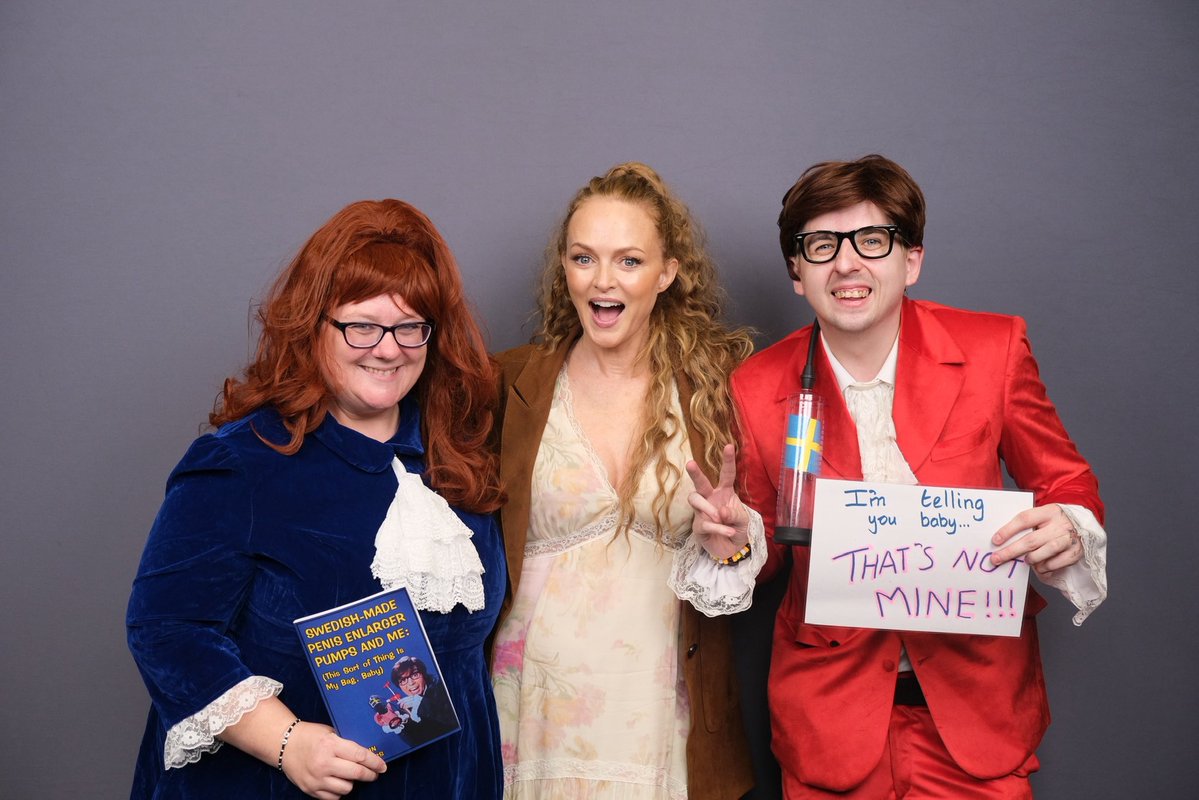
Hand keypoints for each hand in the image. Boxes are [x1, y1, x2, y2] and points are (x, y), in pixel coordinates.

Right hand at [281, 722, 386, 799]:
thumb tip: (367, 756)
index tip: (383, 766)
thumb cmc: (310, 736)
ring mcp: (317, 778)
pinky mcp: (310, 790)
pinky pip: (333, 797)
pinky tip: (337, 782)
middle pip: (356, 773)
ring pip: (346, 788)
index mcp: (330, 745)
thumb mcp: (330, 733)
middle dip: (370, 775)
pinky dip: (338, 792)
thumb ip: (346, 744)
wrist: (284, 744)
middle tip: (374, 774)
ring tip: (349, 775)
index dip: (375, 762)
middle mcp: (324, 763)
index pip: (360, 756)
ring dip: (352, 783)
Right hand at [686, 444, 749, 560]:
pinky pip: (704, 523)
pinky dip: (719, 527)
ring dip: (707, 508)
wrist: (732, 550)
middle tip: (690, 463)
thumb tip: (720, 511)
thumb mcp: (743, 520)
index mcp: (724, 492)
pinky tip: (729, 531)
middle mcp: (710, 498)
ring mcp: (702, 512)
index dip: (727, 461)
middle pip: (700, 483)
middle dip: (695, 473)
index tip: (729, 446)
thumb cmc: (737, 529)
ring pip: (695, 499)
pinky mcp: (698, 526)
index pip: (726, 474)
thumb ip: (735, 513)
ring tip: (719, 517)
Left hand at [990, 504, 1083, 579]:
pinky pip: (1055, 563)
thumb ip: (1028, 525)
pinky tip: (1040, 567)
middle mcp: (1060, 524)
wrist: (1083, 525)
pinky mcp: (1075, 552)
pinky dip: (1044, 567)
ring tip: (1026, 561)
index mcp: (1049, 511)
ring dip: (1030, 559)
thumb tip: (1003, 541)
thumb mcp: (1043, 516)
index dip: (1008, 530)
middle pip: (1031, 540)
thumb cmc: (1055, 522)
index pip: (1024, 519)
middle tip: (996, 559)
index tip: (995, 540)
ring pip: (1044, 552)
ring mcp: (1069, 539)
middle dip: (1011, 551)